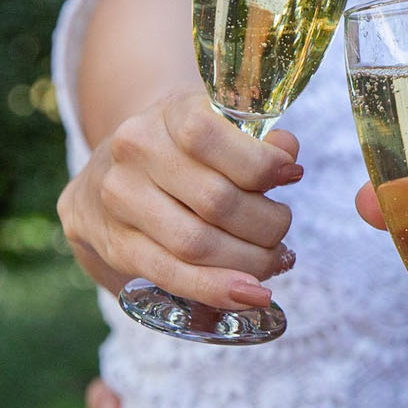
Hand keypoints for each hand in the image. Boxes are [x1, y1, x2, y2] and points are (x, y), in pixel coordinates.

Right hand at [59, 86, 301, 309]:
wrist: (116, 169)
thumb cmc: (185, 148)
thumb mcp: (221, 126)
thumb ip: (259, 137)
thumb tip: (287, 154)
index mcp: (167, 113)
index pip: (210, 137)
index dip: (260, 163)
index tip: (291, 176)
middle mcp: (135, 153)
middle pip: (215, 201)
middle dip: (266, 224)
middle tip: (283, 230)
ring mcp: (119, 200)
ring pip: (196, 244)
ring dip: (249, 261)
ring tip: (274, 260)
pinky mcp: (115, 245)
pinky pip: (171, 275)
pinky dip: (216, 289)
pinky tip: (249, 294)